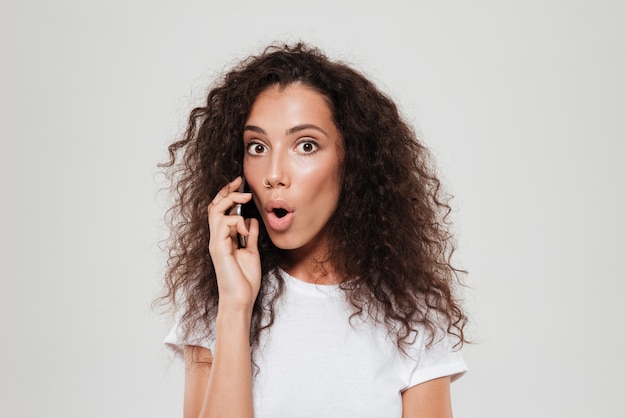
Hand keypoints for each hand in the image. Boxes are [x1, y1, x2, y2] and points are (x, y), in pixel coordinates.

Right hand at [207, 177, 260, 310]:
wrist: (240, 299)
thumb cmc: (245, 280)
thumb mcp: (251, 252)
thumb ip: (250, 236)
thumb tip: (252, 220)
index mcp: (223, 239)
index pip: (220, 211)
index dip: (227, 194)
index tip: (240, 183)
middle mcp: (216, 239)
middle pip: (214, 206)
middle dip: (226, 191)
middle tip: (240, 182)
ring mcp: (216, 243)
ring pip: (215, 211)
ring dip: (231, 201)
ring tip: (245, 198)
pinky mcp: (219, 248)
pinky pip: (223, 225)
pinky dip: (236, 222)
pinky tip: (244, 229)